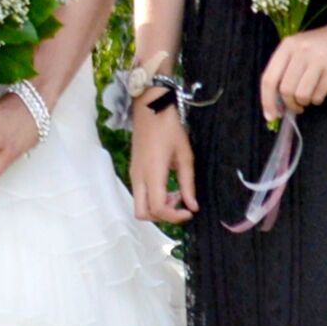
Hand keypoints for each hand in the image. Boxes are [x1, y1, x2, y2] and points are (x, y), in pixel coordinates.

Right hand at [127, 100, 197, 224]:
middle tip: (179, 204)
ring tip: (175, 193)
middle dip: (162, 216)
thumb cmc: (170, 128)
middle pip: (143, 214)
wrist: (151, 108)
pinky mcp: (133, 171)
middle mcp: (138, 177)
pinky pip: (140, 195)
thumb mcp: (185, 156)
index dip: (174, 217)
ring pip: (139, 205)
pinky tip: (167, 185)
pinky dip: (153, 198)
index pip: (158, 208)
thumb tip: (193, 206)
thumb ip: (188, 184)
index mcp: (152, 173)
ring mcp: (133, 174)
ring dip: (157, 208)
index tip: (189, 212)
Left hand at [261, 23, 326, 121]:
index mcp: (287, 45)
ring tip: (309, 98)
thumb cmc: (326, 44)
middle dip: (289, 104)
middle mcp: (300, 50)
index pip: (269, 78)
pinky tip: (321, 93)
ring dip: (304, 102)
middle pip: (285, 89)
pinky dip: (317, 99)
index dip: (267, 100)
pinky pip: (319, 94)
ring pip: (301, 94)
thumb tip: (276, 100)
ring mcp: (318, 59)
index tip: (270, 116)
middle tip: (296, 107)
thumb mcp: (301, 47)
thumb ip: (287, 67)